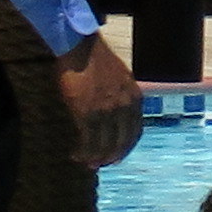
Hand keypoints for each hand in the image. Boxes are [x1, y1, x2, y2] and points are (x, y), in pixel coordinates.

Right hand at [57, 35, 143, 171]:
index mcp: (135, 99)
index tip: (117, 155)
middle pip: (122, 142)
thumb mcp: (121, 78)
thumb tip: (116, 111)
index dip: (126, 147)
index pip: (135, 131)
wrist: (80, 47)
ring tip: (87, 163)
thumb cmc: (95, 60)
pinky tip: (76, 154)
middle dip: (111, 157)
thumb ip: (123, 96)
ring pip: (104, 145)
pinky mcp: (87, 113)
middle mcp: (125, 108)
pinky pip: (88, 141)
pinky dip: (83, 152)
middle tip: (100, 164)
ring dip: (95, 158)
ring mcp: (107, 112)